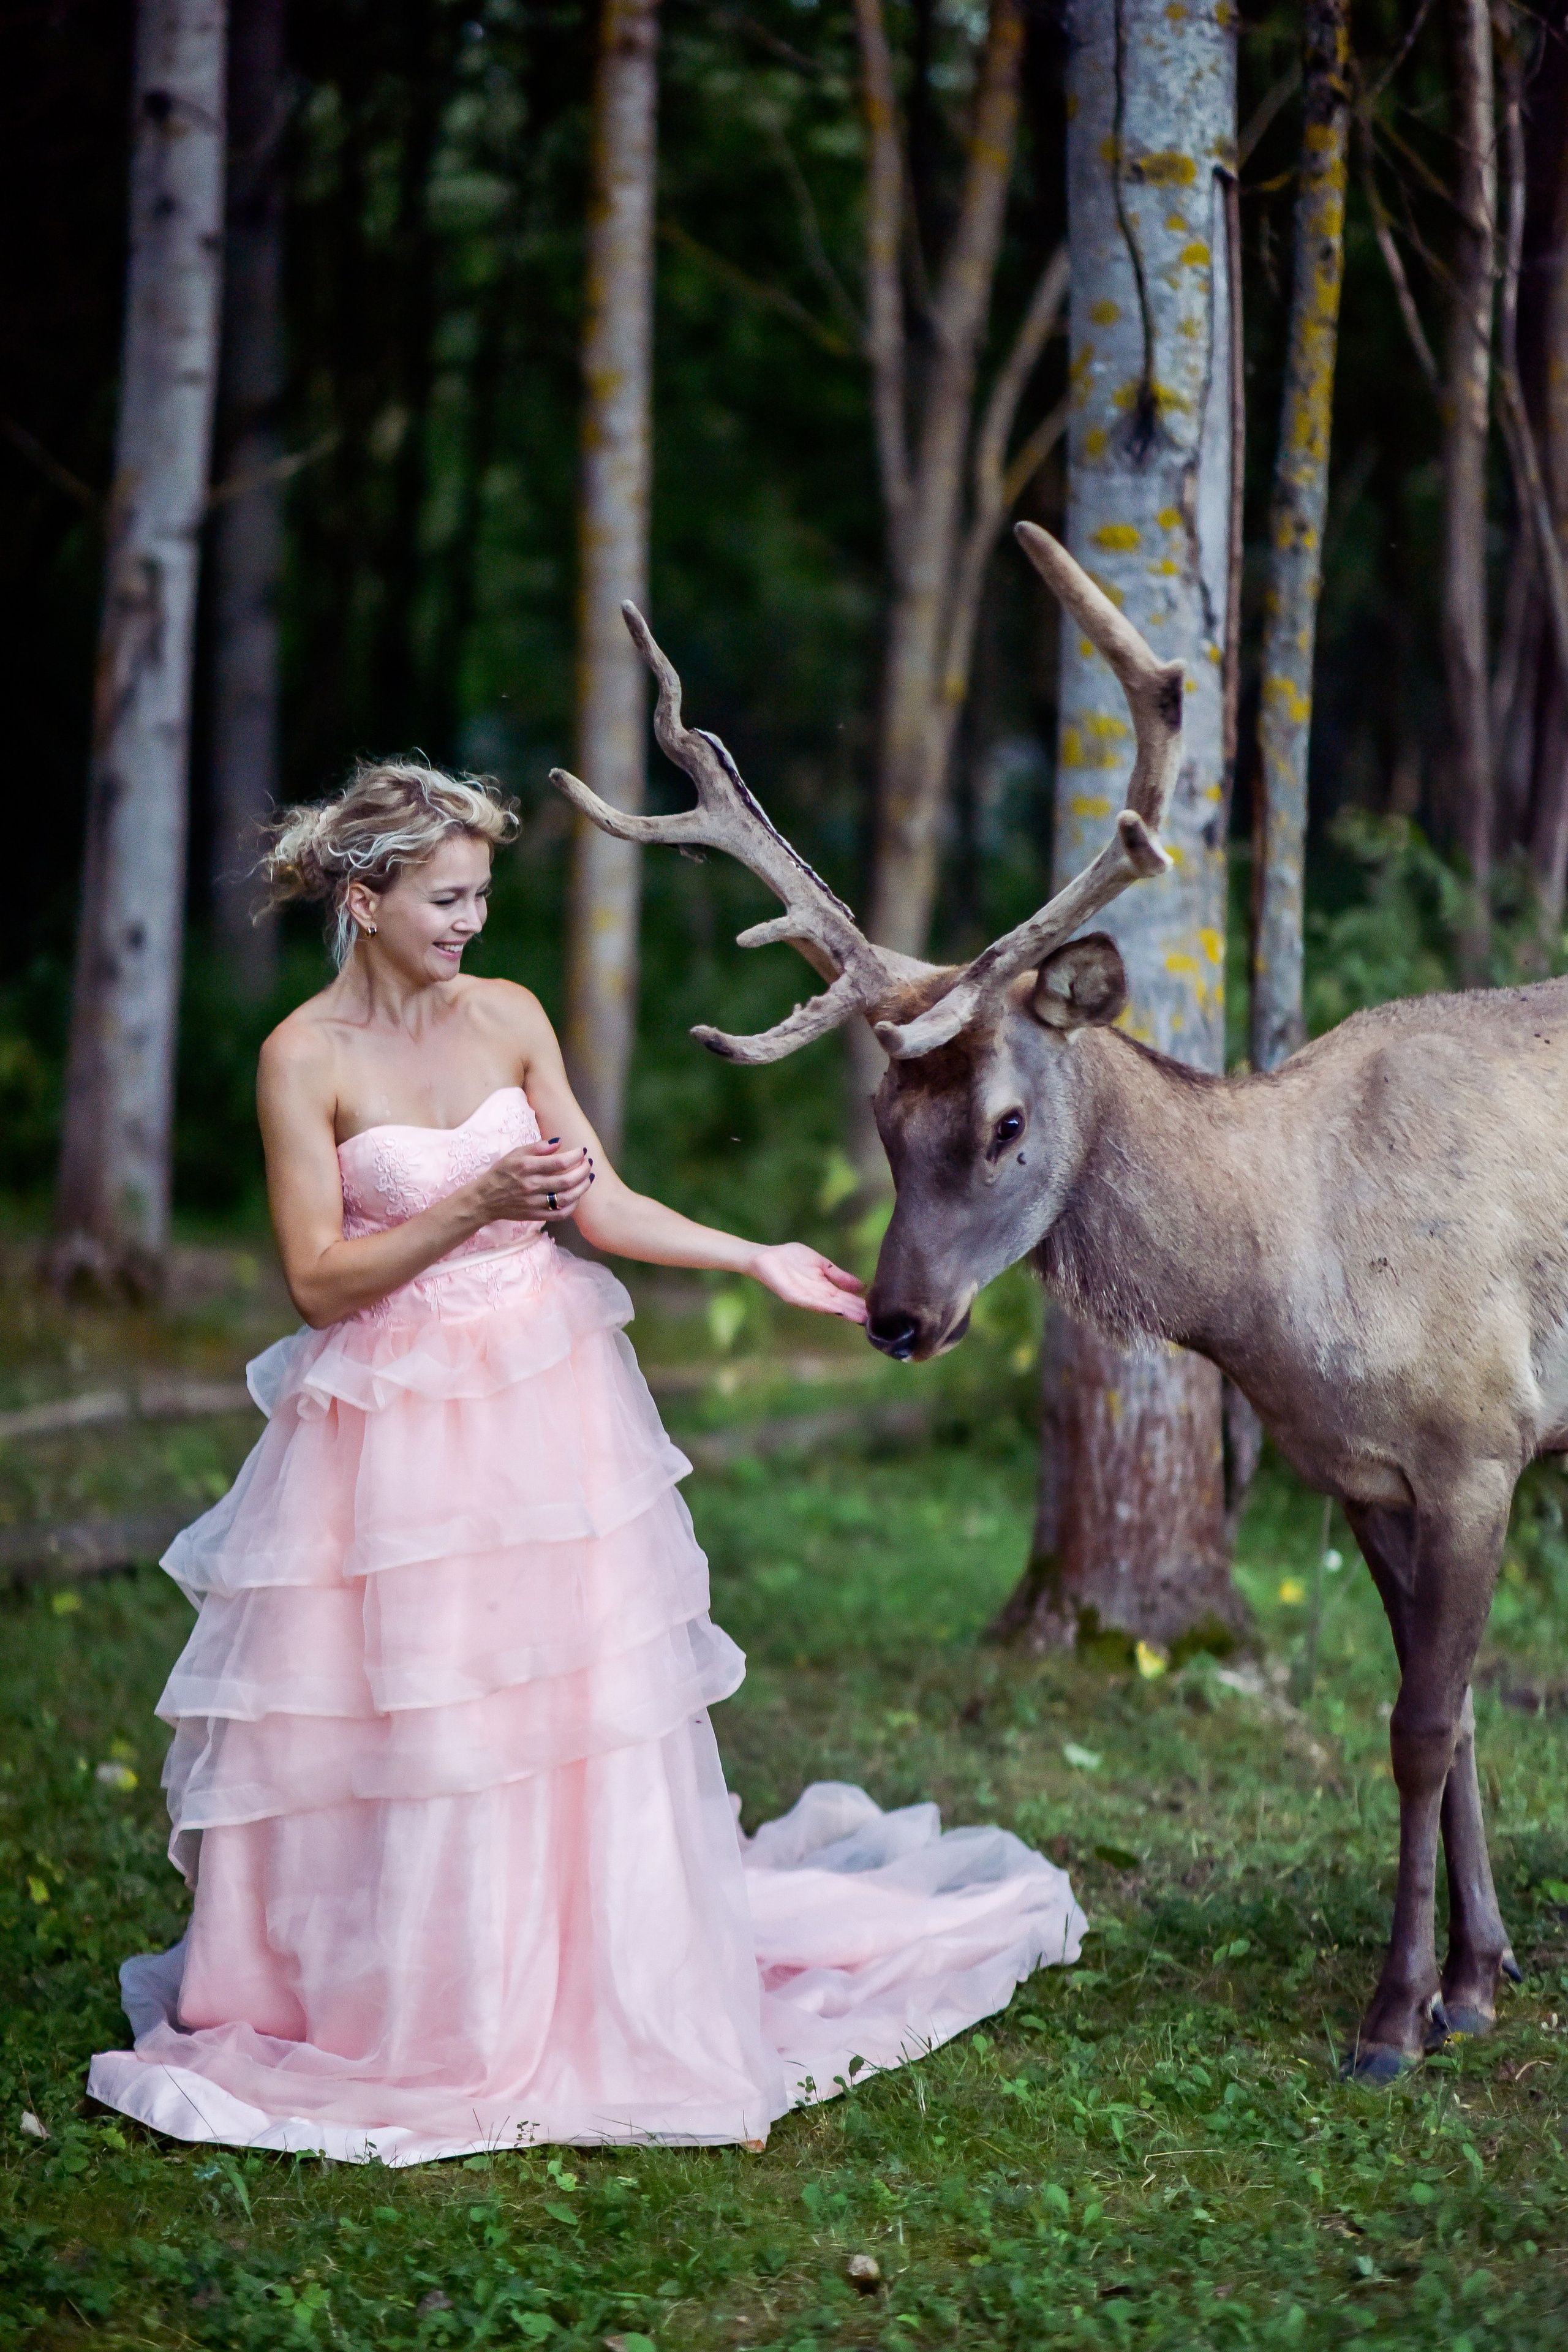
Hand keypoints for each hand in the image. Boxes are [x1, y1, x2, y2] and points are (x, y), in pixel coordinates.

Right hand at [467, 1138, 594, 1224]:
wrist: (485, 1199)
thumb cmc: (501, 1173)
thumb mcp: (515, 1154)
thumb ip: (537, 1147)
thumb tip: (559, 1143)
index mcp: (526, 1167)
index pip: (559, 1162)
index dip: (576, 1156)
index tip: (582, 1151)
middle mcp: (531, 1185)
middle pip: (566, 1180)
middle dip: (583, 1170)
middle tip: (588, 1163)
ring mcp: (534, 1202)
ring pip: (566, 1198)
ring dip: (582, 1187)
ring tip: (588, 1178)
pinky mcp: (535, 1215)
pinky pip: (560, 1214)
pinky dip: (573, 1206)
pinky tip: (577, 1196)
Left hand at [749, 1243, 866, 1322]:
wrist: (767, 1256)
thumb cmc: (791, 1258)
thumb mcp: (822, 1265)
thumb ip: (839, 1276)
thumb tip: (861, 1286)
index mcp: (824, 1288)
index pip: (845, 1298)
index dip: (859, 1303)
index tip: (876, 1310)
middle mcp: (817, 1296)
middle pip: (839, 1306)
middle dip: (855, 1312)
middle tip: (874, 1320)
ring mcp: (805, 1298)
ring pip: (828, 1307)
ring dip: (844, 1312)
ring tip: (860, 1317)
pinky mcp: (793, 1297)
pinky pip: (811, 1302)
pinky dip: (824, 1305)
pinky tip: (836, 1309)